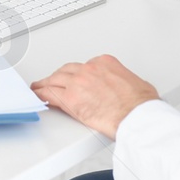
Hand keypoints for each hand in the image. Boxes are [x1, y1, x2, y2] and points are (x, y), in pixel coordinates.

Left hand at [31, 55, 158, 139]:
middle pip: (68, 70)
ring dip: (48, 83)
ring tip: (40, 87)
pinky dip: (41, 94)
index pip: (85, 66)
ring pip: (56, 79)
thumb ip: (124, 82)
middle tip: (54, 82)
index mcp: (106, 63)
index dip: (79, 75)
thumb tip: (124, 87)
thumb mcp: (137, 83)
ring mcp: (78, 82)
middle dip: (61, 77)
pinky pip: (49, 94)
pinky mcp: (70, 98)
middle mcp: (90, 69)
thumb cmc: (141, 105)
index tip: (76, 80)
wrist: (138, 117)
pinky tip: (37, 95)